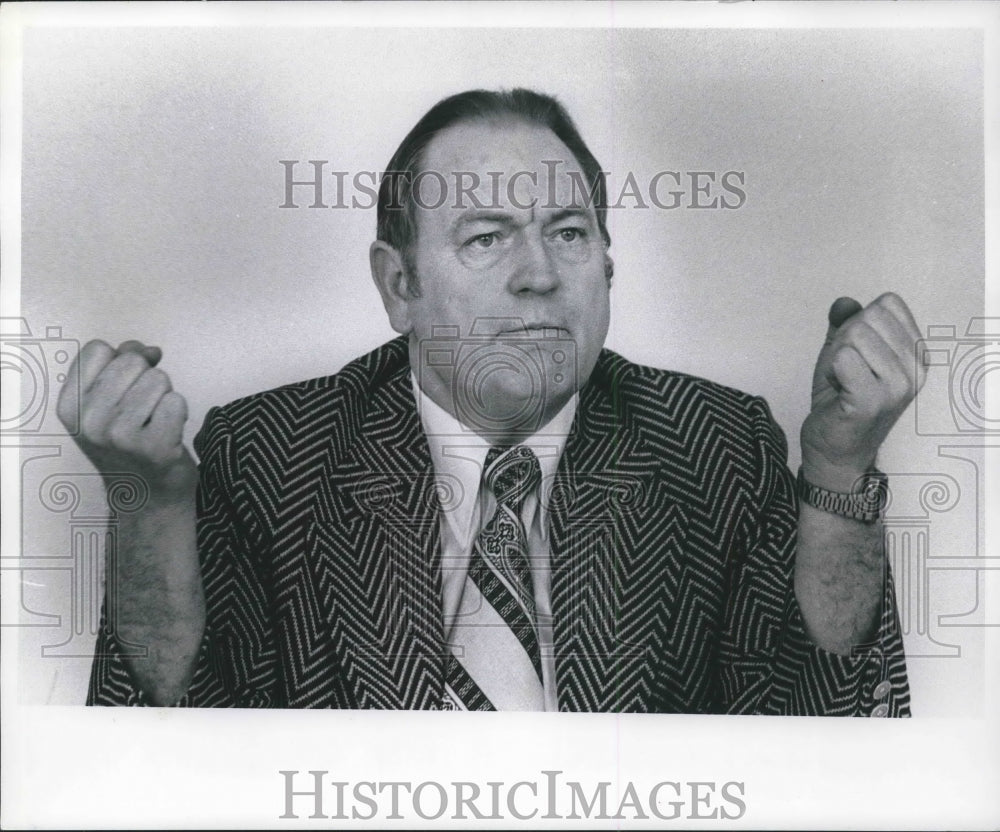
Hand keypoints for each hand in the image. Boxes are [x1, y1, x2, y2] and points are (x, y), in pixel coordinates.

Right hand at [57, 339, 196, 499]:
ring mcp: (121, 436)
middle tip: (143, 408)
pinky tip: (167, 432)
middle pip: (132, 360)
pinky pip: (177, 401)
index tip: (123, 385)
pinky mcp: (154, 447)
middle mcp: (89, 421)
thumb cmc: (128, 441)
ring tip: (154, 421)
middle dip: (146, 377)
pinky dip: (179, 412)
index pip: (97, 349)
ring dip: (164, 395)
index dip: (119, 359)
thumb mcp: (106, 402)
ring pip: (159, 378)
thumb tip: (150, 350)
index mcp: (70, 406)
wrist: (143, 493)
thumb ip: (121, 364)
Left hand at [801, 293, 925, 491]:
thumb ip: (845, 323)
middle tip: (846, 372)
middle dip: (844, 341)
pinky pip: (843, 358)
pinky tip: (838, 391)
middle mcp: (916, 367)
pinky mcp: (873, 400)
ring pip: (853, 336)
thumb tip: (844, 303)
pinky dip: (831, 370)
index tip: (857, 355)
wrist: (835, 448)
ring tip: (843, 383)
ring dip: (835, 358)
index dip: (859, 323)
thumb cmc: (843, 399)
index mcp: (917, 352)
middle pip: (867, 318)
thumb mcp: (844, 351)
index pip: (886, 304)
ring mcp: (898, 385)